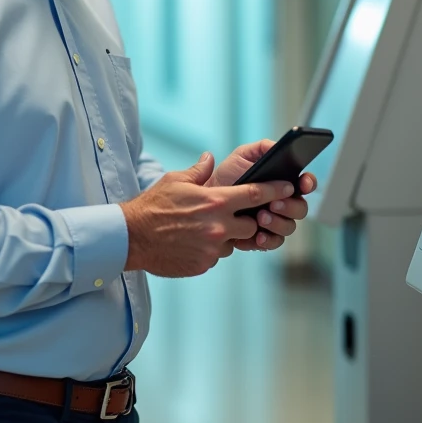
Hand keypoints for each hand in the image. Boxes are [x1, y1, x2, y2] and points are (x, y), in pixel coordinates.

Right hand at [120, 152, 296, 277]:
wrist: (132, 237)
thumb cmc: (153, 206)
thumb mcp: (175, 180)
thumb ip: (198, 171)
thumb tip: (209, 158)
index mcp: (215, 202)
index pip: (255, 195)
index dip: (275, 191)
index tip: (289, 188)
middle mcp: (218, 226)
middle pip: (251, 225)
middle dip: (246, 221)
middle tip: (230, 216)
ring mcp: (212, 248)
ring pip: (232, 242)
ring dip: (225, 237)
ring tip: (202, 229)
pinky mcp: (203, 264)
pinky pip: (215, 256)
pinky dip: (209, 249)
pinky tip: (191, 242)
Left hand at [207, 139, 317, 252]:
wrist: (205, 199)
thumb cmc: (226, 176)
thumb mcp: (242, 156)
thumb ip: (262, 148)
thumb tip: (280, 147)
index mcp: (282, 183)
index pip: (305, 183)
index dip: (309, 183)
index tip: (303, 183)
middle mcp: (283, 203)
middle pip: (301, 208)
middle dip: (290, 206)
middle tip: (274, 203)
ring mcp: (275, 221)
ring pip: (289, 227)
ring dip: (278, 223)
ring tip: (260, 217)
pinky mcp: (263, 238)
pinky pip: (274, 242)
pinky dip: (268, 240)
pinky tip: (258, 236)